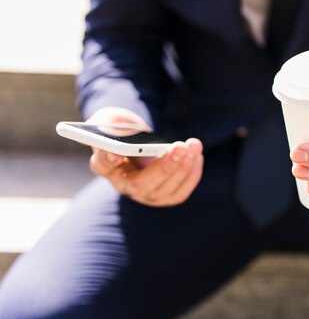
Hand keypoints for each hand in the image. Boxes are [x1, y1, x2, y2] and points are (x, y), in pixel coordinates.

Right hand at [86, 107, 203, 206]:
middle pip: (141, 185)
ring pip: (165, 191)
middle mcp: (124, 185)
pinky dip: (191, 174)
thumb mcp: (112, 121)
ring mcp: (145, 194)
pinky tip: (197, 155)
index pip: (102, 165)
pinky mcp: (165, 196)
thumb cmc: (123, 130)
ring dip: (183, 168)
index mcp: (106, 165)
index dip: (108, 160)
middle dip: (164, 166)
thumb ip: (109, 124)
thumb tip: (115, 136)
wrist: (141, 142)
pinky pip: (180, 193)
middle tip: (180, 147)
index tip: (115, 153)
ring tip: (193, 145)